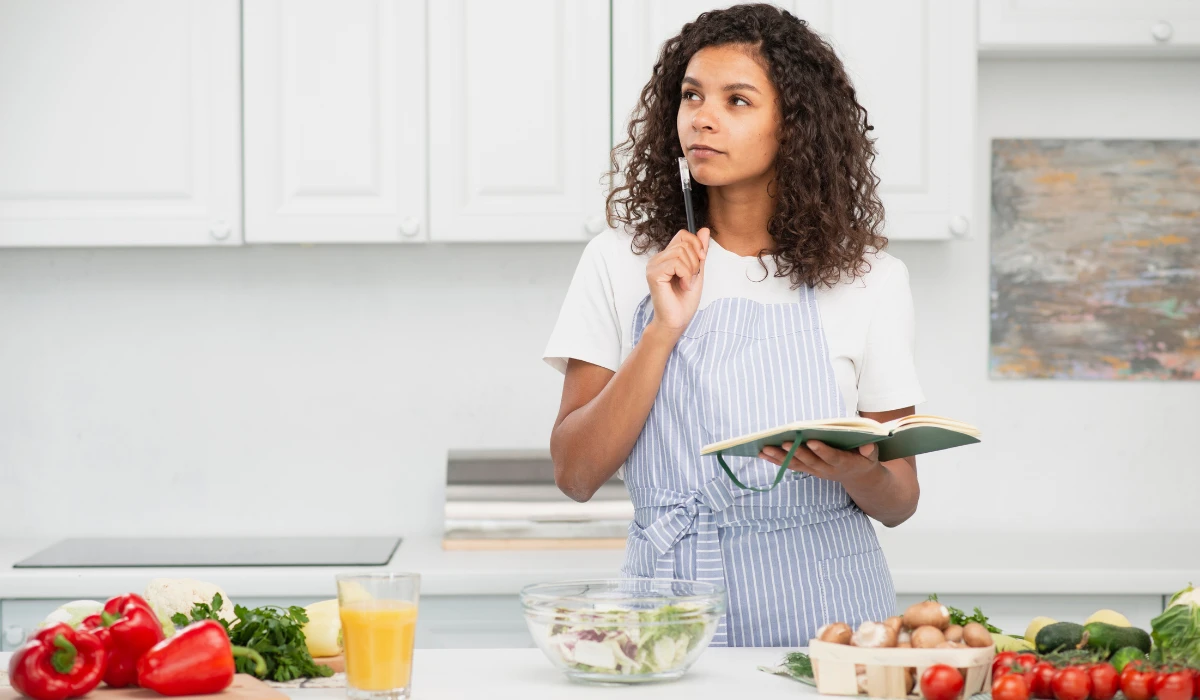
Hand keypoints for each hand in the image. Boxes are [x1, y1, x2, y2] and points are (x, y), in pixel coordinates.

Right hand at [645, 227, 710, 333]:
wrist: (677, 320)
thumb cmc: (684, 300)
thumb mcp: (697, 271)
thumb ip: (699, 251)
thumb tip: (704, 230)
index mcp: (666, 256)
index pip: (683, 235)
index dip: (696, 244)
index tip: (701, 260)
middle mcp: (658, 259)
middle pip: (684, 243)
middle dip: (695, 261)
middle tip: (692, 278)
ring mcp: (654, 265)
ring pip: (681, 252)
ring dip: (691, 270)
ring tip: (687, 283)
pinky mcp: (654, 274)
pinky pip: (676, 263)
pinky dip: (685, 275)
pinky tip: (683, 285)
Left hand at [759, 440, 884, 486]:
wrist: (858, 476)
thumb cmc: (864, 458)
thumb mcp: (872, 455)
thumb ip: (869, 450)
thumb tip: (868, 446)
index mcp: (843, 463)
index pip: (832, 457)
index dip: (822, 450)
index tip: (812, 441)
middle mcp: (826, 469)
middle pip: (809, 461)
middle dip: (796, 452)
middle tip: (783, 442)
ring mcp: (815, 470)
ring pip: (795, 464)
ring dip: (779, 457)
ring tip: (764, 448)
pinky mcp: (807, 469)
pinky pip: (790, 466)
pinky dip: (776, 460)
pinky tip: (762, 453)